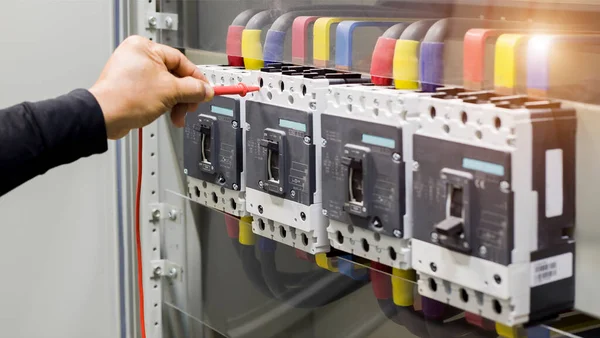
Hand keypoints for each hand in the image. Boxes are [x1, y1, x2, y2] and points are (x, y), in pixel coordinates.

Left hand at [89, 36, 213, 139]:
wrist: (104, 117)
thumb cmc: (126, 98)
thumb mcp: (170, 92)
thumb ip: (193, 89)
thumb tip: (206, 90)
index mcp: (145, 47)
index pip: (181, 61)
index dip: (196, 78)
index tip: (205, 90)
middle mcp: (137, 56)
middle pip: (174, 75)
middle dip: (184, 94)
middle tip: (191, 105)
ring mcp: (132, 72)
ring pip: (166, 86)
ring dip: (175, 102)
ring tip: (177, 115)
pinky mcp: (130, 86)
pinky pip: (155, 92)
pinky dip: (163, 103)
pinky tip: (166, 113)